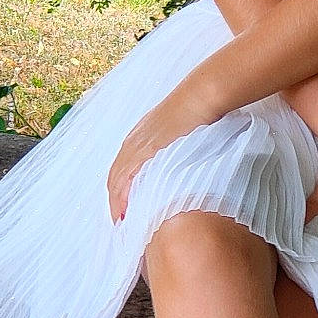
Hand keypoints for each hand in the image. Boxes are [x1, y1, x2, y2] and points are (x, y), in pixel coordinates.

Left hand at [107, 79, 211, 223]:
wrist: (201, 97)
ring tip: (121, 220)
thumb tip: (182, 164)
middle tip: (120, 220)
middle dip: (115, 199)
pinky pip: (127, 177)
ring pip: (117, 179)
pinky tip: (124, 210)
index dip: (121, 189)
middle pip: (115, 176)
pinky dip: (122, 196)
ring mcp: (137, 145)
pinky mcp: (145, 150)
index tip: (125, 207)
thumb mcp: (180, 130)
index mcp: (140, 136)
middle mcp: (133, 141)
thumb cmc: (197, 111)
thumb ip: (175, 147)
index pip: (123, 168)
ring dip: (116, 201)